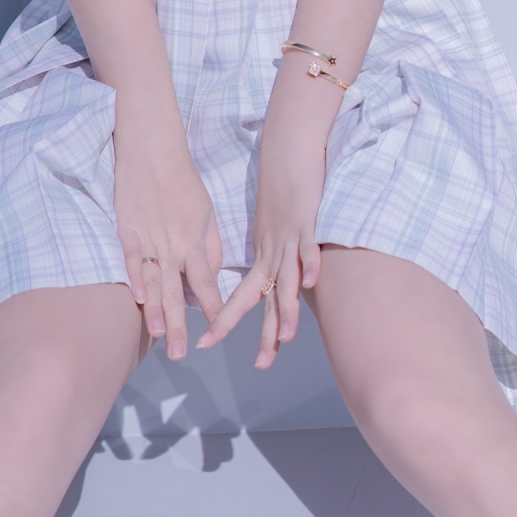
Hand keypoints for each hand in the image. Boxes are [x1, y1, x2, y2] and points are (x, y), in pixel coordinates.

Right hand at [113, 125, 222, 358]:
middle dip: (181, 324)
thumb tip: (213, 274)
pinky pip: (130, 257)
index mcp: (194, 240)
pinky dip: (134, 277)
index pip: (206, 281)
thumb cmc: (182, 179)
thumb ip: (210, 245)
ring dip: (157, 310)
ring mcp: (148, 237)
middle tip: (182, 354)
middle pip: (178, 291)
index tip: (217, 330)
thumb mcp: (206, 211)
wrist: (153, 147)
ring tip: (160, 336)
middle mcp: (173, 244)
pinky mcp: (126, 227)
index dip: (212, 306)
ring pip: (153, 280)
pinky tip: (137, 299)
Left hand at [198, 110, 324, 368]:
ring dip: (288, 307)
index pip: (243, 296)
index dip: (225, 320)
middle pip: (263, 296)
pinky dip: (308, 262)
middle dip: (262, 331)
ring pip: (286, 277)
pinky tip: (309, 281)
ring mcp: (288, 236)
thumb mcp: (271, 229)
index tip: (206, 344)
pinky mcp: (304, 219)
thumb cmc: (281, 192)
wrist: (287, 151)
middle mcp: (271, 250)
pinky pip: (307, 244)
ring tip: (287, 337)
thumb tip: (270, 285)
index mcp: (261, 254)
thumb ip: (272, 257)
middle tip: (258, 365)